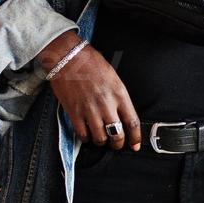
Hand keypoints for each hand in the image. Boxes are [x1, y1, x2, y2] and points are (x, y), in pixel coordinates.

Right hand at [36, 31, 141, 150]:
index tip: (134, 145)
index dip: (135, 138)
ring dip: (101, 141)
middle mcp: (106, 104)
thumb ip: (118, 96)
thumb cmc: (90, 63)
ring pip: (100, 138)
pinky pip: (83, 134)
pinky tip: (86, 134)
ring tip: (100, 138)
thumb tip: (121, 114)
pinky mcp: (74, 112)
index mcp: (119, 94)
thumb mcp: (113, 77)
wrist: (68, 57)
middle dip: (118, 143)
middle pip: (118, 135)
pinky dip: (86, 138)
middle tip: (116, 143)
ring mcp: (90, 110)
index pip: (132, 123)